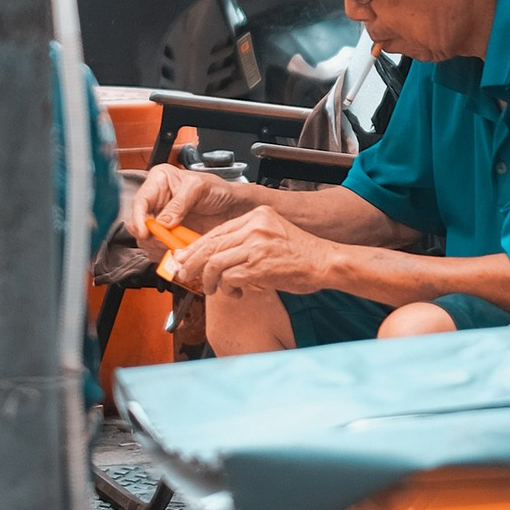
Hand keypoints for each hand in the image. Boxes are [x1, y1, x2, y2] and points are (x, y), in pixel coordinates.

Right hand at [138, 159, 244, 243]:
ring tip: (178, 247)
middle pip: (140, 224)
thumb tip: (163, 222)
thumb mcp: (199, 188)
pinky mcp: (168, 236)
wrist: (233, 207)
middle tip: (167, 242)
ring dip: (160, 247)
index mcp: (158, 181)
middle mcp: (156, 201)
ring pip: (148, 240)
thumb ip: (180, 203)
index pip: (140, 201)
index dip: (138, 218)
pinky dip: (168, 254)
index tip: (145, 233)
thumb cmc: (218, 190)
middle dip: (152, 237)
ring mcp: (161, 221)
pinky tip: (181, 252)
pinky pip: (159, 250)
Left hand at [172, 203, 347, 303]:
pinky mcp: (259, 266)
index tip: (185, 257)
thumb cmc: (301, 254)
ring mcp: (256, 245)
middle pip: (210, 245)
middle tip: (183, 274)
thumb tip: (215, 257)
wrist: (326, 262)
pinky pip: (229, 278)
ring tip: (212, 289)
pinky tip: (234, 293)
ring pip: (214, 263)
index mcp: (256, 216)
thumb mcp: (271, 236)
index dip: (196, 247)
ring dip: (208, 280)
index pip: (217, 231)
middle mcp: (254, 227)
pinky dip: (227, 289)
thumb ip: (245, 241)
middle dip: (192, 262)